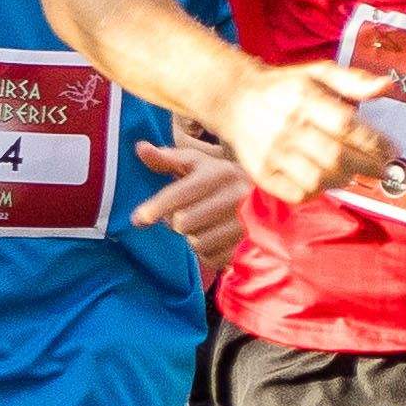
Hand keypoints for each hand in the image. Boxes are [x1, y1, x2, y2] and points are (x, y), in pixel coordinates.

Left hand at [136, 123, 250, 271]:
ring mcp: (247, 223)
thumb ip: (168, 158)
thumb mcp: (197, 164)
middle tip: (183, 215)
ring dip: (192, 237)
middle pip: (184, 222)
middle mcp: (237, 196)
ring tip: (204, 224)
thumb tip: (139, 147)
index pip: (180, 195)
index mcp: (221, 173)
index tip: (137, 220)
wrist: (268, 200)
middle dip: (176, 221)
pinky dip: (206, 252)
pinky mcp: (250, 246)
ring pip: (197, 242)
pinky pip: (212, 258)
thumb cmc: (221, 180)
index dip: (155, 208)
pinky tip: (215, 238)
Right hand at [222, 60, 397, 202]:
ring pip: (318, 179)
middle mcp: (287, 127)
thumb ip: (354, 80)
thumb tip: (388, 87)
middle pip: (335, 156)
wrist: (233, 100)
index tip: (392, 150)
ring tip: (354, 173)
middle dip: (367, 166)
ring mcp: (272, 154)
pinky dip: (318, 191)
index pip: (345, 126)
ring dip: (344, 180)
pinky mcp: (262, 174)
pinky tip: (325, 180)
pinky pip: (297, 193)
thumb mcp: (318, 73)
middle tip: (382, 169)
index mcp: (303, 99)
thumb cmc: (285, 87)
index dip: (374, 142)